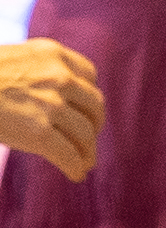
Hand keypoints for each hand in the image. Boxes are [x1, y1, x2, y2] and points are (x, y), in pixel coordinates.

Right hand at [0, 38, 104, 180]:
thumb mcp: (10, 59)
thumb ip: (34, 70)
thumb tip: (52, 95)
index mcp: (51, 53)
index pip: (88, 75)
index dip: (88, 96)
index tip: (86, 110)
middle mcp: (58, 76)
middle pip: (93, 106)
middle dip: (93, 125)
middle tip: (87, 139)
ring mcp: (50, 105)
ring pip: (85, 134)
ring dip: (87, 151)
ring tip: (83, 162)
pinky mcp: (39, 133)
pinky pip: (68, 154)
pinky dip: (75, 166)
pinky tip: (75, 173)